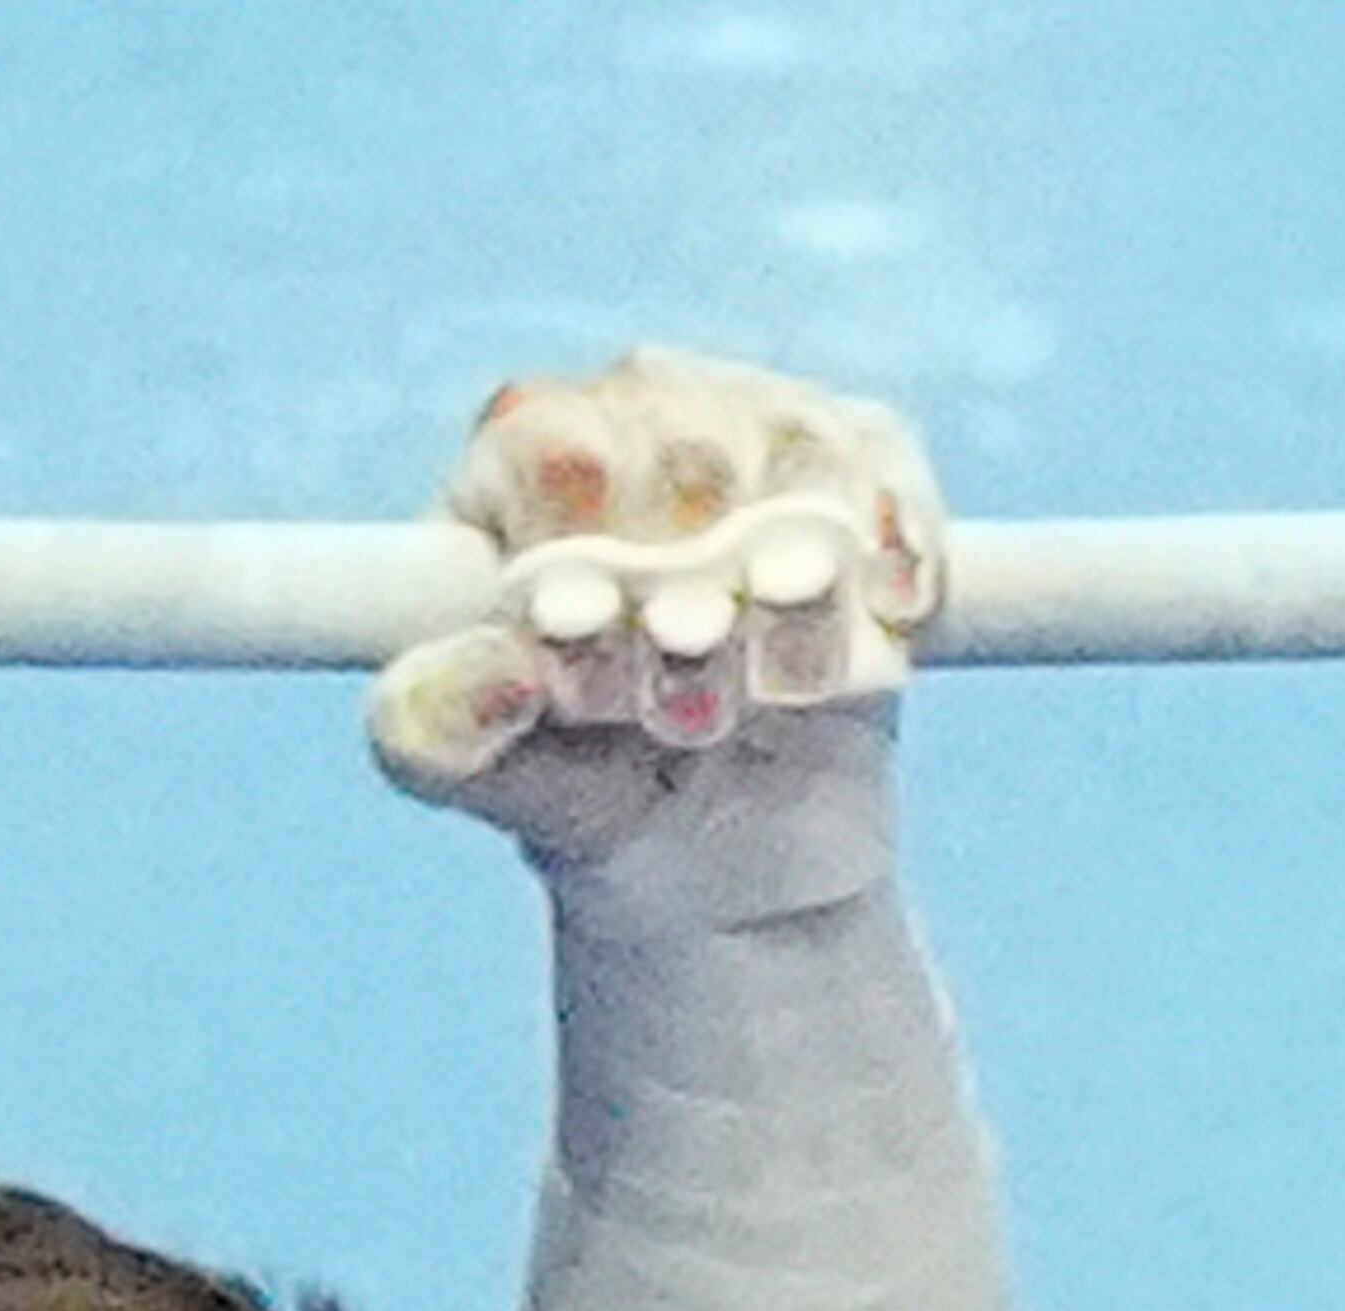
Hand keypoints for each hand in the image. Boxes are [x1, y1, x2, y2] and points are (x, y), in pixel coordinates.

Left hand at [369, 350, 943, 921]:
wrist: (715, 859)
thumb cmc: (585, 792)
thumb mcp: (499, 784)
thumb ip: (449, 733)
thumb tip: (495, 668)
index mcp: (515, 468)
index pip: (546, 450)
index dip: (574, 543)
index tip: (578, 639)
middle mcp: (633, 418)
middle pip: (681, 443)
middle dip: (687, 581)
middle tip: (679, 698)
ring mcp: (750, 431)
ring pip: (794, 453)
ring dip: (788, 585)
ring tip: (759, 698)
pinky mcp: (855, 468)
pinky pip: (886, 464)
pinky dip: (895, 540)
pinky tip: (888, 612)